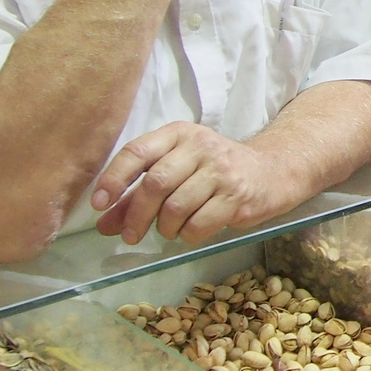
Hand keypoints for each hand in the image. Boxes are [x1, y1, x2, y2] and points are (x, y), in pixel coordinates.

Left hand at [92, 122, 292, 245]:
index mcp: (179, 134)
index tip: (99, 204)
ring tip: (170, 229)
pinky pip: (199, 225)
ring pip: (176, 208)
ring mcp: (221, 171)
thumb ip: (139, 195)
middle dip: (136, 215)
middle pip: (155, 184)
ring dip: (165, 228)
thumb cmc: (215, 172)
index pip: (137, 152)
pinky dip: (187, 236)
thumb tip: (104, 223)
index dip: (113, 179)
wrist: (271, 172)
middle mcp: (200, 147)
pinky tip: (192, 231)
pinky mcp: (237, 196)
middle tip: (130, 236)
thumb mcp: (177, 171)